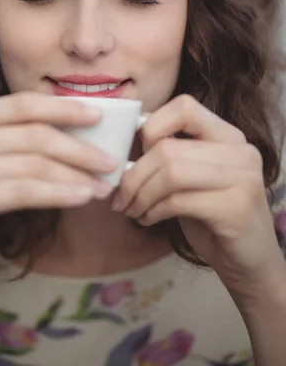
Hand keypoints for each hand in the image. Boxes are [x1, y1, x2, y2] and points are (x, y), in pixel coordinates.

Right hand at [0, 92, 114, 275]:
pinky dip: (59, 194)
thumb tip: (72, 138)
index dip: (64, 108)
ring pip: (34, 165)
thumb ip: (10, 140)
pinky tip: (80, 197)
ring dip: (76, 175)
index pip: (23, 104)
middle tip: (111, 160)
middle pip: (35, 135)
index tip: (98, 116)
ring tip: (102, 185)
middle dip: (80, 148)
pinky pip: (24, 192)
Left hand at [112, 94, 283, 296]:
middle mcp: (240, 151)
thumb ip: (171, 153)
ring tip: (132, 210)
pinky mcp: (236, 208)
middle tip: (120, 197)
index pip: (184, 107)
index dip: (152, 126)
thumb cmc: (213, 216)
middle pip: (168, 147)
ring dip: (141, 195)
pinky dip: (154, 211)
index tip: (135, 154)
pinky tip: (148, 219)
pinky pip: (179, 201)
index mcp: (228, 135)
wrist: (250, 263)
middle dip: (134, 175)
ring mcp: (242, 179)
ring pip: (171, 172)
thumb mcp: (192, 177)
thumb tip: (127, 136)